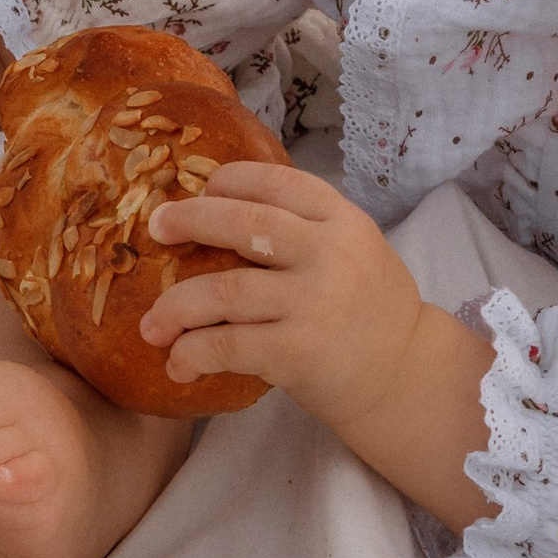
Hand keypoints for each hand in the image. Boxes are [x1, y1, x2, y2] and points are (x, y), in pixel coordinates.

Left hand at [143, 162, 493, 526]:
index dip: (229, 181)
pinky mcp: (298, 351)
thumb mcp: (353, 247)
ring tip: (151, 325)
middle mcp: (328, 253)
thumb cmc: (368, 308)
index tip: (201, 191)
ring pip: (224, 290)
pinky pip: (229, 344)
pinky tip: (179, 362)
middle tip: (155, 229)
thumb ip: (304, 228)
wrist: (405, 376)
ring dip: (176, 306)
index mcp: (342, 218)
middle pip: (243, 224)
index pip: (276, 181)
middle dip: (189, 221)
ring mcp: (313, 302)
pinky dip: (194, 352)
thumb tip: (217, 208)